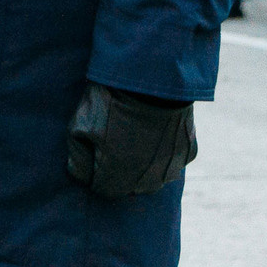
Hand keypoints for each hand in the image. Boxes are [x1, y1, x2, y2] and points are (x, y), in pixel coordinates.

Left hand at [64, 83, 195, 197]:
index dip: (95, 172)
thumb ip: (78, 160)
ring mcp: (171, 167)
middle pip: (129, 187)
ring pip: (153, 178)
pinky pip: (172, 161)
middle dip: (118, 170)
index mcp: (119, 176)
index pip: (103, 189)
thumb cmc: (110, 101)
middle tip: (113, 140)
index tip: (94, 152)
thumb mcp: (80, 126)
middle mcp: (148, 180)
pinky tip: (155, 132)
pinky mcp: (188, 152)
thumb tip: (83, 177)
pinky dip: (163, 152)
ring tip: (134, 135)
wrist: (151, 77)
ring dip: (142, 165)